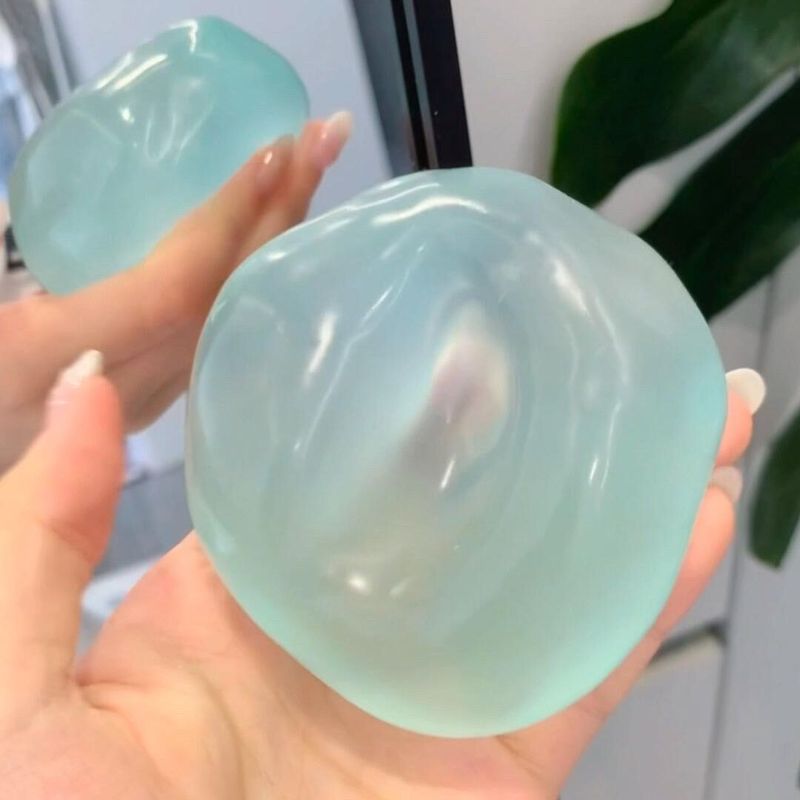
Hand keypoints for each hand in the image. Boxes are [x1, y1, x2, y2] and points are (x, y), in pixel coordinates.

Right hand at [0, 112, 351, 471]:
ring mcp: (141, 404)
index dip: (228, 221)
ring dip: (274, 242)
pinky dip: (250, 275)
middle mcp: (114, 393)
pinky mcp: (152, 400)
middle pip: (224, 303)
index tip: (275, 154)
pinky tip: (272, 231)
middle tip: (324, 138)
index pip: (174, 289)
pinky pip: (217, 331)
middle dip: (279, 216)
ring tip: (310, 171)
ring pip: (230, 319)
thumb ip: (19, 247)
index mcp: (47, 355)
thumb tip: (77, 201)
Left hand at [0, 363, 756, 798]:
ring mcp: (439, 694)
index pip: (345, 469)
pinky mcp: (500, 765)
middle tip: (614, 348)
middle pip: (474, 509)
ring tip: (695, 409)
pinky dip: (653, 593)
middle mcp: (360, 627)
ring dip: (629, 492)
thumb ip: (48, 524)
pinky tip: (698, 514)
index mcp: (256, 592)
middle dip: (549, 430)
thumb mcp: (21, 671)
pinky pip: (591, 667)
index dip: (406, 398)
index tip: (459, 324)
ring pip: (555, 573)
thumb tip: (93, 376)